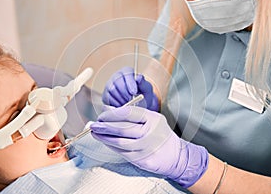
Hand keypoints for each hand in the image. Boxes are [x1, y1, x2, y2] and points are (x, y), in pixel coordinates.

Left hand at [90, 106, 207, 187]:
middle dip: (104, 126)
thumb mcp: (151, 119)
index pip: (128, 113)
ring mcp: (146, 147)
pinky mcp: (143, 159)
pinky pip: (122, 153)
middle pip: (122, 128)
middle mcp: (150, 132)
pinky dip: (111, 147)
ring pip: (120, 142)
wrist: (176, 155)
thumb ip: (133, 115)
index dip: (111, 114)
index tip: (102, 115)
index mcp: (152, 118)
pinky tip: (105, 142)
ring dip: (104, 138)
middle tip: (94, 125)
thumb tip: (109, 110)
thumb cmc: (160, 135)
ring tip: (95, 133)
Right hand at [102, 67, 158, 110]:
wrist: (137, 105)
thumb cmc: (143, 95)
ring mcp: (109, 85)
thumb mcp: (147, 89)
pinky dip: (116, 104)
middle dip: (125, 93)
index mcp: (127, 72)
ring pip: (112, 90)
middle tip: (132, 100)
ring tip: (129, 103)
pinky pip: (108, 98)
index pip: (126, 73)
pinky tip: (123, 106)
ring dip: (121, 99)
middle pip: (117, 81)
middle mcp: (117, 76)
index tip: (134, 92)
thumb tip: (138, 77)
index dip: (130, 82)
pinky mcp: (105, 95)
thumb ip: (144, 83)